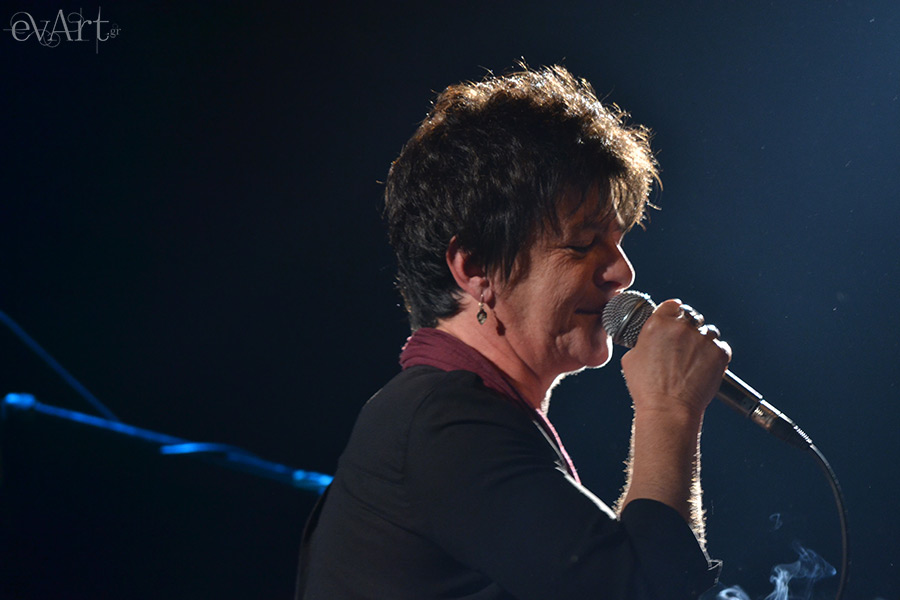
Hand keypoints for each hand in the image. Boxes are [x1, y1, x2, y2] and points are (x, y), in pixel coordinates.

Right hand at [620, 299, 731, 418]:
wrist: (669, 409)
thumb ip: (643, 340)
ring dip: (703, 341)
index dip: (673, 313)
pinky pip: (720, 347)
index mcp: (658, 323)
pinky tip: (704, 367)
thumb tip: (648, 338)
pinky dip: (715, 355)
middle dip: (689, 328)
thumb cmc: (646, 388)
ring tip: (695, 360)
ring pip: (708, 331)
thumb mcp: (631, 358)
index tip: (675, 322)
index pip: (672, 305)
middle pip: (691, 317)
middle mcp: (681, 327)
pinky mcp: (719, 352)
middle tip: (684, 346)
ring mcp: (702, 339)